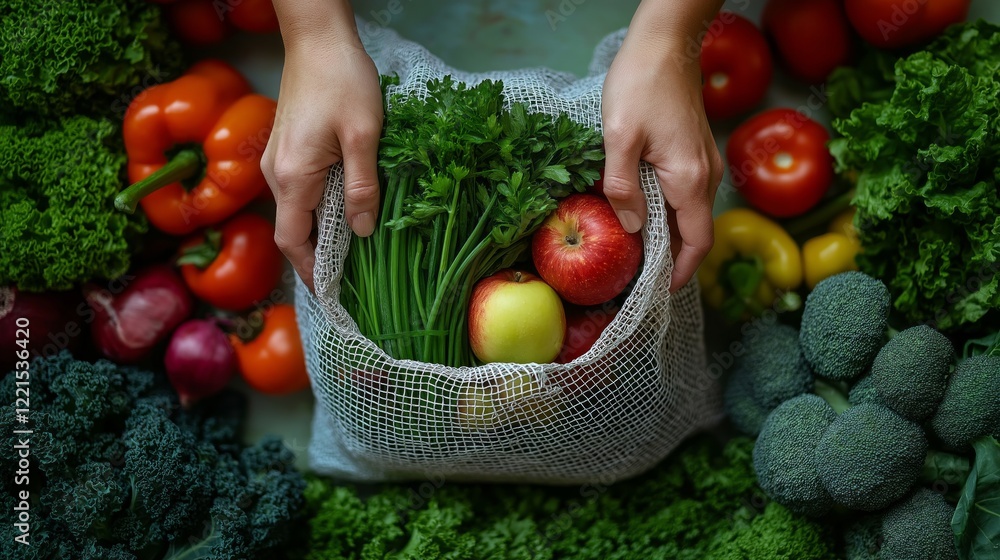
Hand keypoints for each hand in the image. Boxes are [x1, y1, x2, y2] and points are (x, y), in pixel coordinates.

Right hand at [261, 41, 382, 290]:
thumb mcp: (365, 136)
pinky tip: (347, 211)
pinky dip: (319, 210)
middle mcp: (276, 173)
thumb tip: (362, 232)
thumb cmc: (344, 81)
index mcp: (293, 176)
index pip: (293, 241)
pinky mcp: (286, 149)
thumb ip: (362, 187)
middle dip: (320, 257)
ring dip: (322, 233)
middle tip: (355, 277)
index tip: (334, 293)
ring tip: (357, 249)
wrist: (318, 39)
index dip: (312, 271)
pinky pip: (299, 192)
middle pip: (293, 230)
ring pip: (297, 211)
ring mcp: (277, 161)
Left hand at [601, 38, 722, 291]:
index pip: (696, 243)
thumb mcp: (619, 137)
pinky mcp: (695, 152)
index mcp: (689, 179)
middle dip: (669, 259)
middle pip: (694, 233)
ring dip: (667, 237)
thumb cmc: (642, 84)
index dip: (680, 273)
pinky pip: (686, 195)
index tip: (657, 292)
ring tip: (634, 252)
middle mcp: (705, 176)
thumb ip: (622, 187)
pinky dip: (668, 214)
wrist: (666, 43)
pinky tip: (641, 215)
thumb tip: (630, 228)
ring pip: (690, 214)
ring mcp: (704, 163)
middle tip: (635, 277)